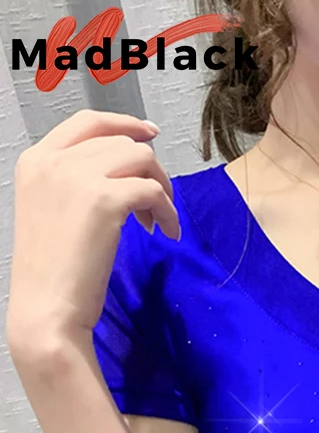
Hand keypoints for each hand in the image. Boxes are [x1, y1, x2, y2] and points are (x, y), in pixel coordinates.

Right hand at [7, 108, 179, 351]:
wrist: (46, 310)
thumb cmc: (53, 273)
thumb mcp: (52, 212)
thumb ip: (75, 183)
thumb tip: (123, 167)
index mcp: (36, 160)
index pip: (87, 122)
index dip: (124, 123)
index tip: (150, 135)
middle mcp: (54, 161)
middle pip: (121, 142)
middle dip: (147, 169)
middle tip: (155, 205)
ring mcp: (78, 178)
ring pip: (141, 159)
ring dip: (160, 188)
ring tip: (159, 221)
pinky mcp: (105, 202)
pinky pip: (152, 191)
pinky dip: (168, 211)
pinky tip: (166, 233)